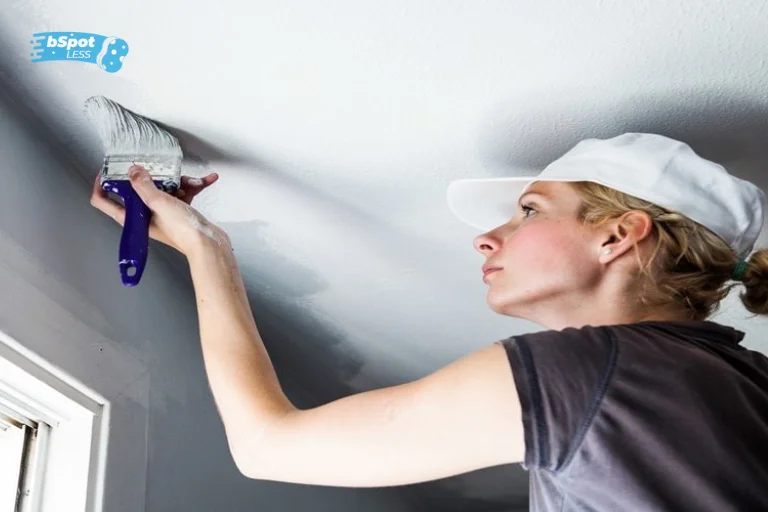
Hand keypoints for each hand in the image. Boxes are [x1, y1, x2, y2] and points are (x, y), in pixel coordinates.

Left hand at [90, 165, 229, 255]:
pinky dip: (193, 186)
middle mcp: (145, 217)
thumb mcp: (158, 202)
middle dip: (151, 177)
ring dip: (180, 181)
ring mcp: (162, 214)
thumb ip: (143, 184)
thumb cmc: (184, 232)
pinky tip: (205, 181)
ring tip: (190, 181)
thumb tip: (133, 171)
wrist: (209, 245)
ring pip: (163, 188)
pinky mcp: (179, 212)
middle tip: (156, 168)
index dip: (102, 184)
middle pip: (137, 190)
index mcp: (132, 218)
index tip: (107, 170)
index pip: (104, 201)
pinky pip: (182, 193)